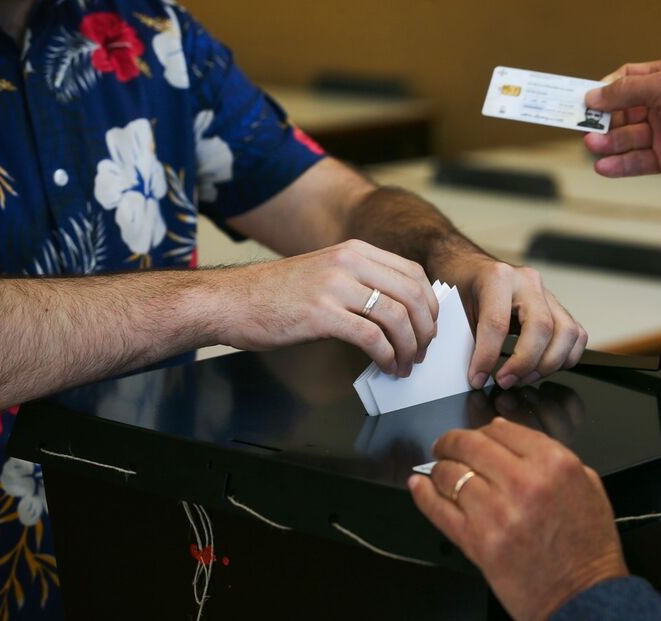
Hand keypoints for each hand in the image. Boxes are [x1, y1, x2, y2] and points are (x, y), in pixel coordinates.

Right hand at [213, 239, 438, 375]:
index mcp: (354, 251)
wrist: (231, 301)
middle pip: (412, 295)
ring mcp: (335, 287)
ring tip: (406, 364)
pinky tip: (386, 366)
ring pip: (397, 317)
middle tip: (423, 351)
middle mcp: (349, 263)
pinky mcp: (322, 314)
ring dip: (409, 347)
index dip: (429, 304)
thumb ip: (360, 282)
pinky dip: (387, 356)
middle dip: (425, 329)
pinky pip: (372, 337)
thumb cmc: (275, 294)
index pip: (413, 273)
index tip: (428, 326)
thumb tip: (397, 311)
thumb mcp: (326, 273)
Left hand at [409, 418, 626, 620]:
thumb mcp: (586, 485)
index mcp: (554, 464)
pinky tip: (419, 486)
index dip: (482, 430)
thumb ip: (547, 453)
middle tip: (445, 446)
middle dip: (451, 442)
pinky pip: (439, 509)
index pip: (502, 429)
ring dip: (439, 469)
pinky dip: (424, 494)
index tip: (475, 436)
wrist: (583, 596)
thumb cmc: (587, 546)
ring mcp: (497, 512)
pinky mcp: (477, 542)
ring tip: (439, 472)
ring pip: (450, 474)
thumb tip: (502, 431)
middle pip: (470, 445)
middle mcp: (524, 482)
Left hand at [435, 250, 586, 389]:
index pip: (498, 323)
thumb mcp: (453, 309)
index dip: (487, 357)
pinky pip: (577, 336)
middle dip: (524, 363)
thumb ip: (463, 338)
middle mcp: (527, 282)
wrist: (470, 267)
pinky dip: (565, 358)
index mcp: (497, 277)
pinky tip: (542, 368)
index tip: (477, 378)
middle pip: (541, 327)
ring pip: (567, 333)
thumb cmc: (461, 287)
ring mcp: (547, 293)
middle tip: (505, 381)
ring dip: (548, 364)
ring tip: (523, 378)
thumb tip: (475, 375)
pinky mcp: (558, 308)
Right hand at [583, 58, 660, 188]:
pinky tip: (604, 166)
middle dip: (603, 119)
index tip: (588, 99)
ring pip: (626, 137)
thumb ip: (628, 90)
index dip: (607, 89)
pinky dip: (619, 163)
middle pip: (622, 111)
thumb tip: (595, 94)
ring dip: (608, 143)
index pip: (628, 79)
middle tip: (584, 127)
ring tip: (592, 146)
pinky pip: (635, 160)